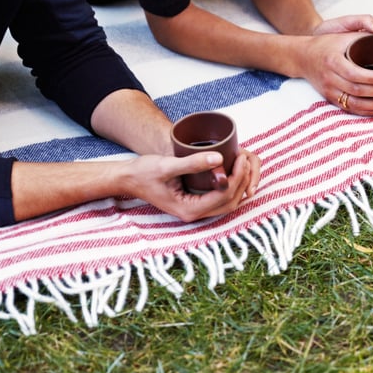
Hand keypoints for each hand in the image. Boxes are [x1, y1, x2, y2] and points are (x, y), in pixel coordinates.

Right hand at [123, 149, 260, 221]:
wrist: (128, 179)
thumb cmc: (143, 173)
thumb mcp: (167, 165)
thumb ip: (193, 163)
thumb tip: (220, 158)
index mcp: (189, 209)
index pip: (223, 195)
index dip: (237, 177)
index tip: (241, 158)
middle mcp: (194, 214)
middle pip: (230, 202)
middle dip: (242, 181)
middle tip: (245, 159)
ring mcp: (195, 211)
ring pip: (226, 203)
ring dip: (238, 185)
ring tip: (242, 164)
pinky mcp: (194, 203)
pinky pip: (219, 199)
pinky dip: (230, 187)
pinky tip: (232, 172)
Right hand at [304, 16, 372, 114]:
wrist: (303, 57)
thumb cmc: (327, 43)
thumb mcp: (342, 34)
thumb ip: (362, 30)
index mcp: (332, 60)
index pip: (353, 73)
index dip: (371, 78)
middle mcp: (329, 77)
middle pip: (355, 90)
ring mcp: (329, 90)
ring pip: (353, 103)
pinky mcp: (330, 98)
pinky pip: (349, 109)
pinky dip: (365, 112)